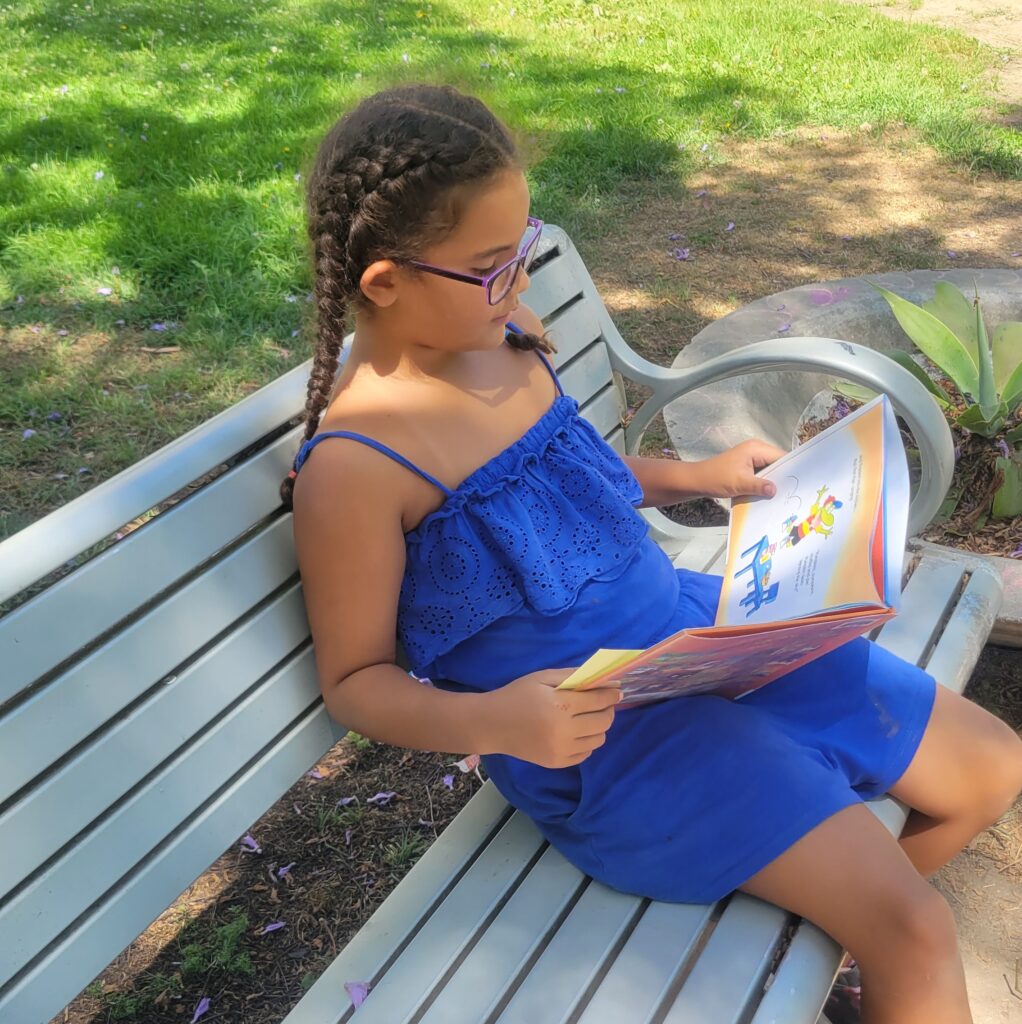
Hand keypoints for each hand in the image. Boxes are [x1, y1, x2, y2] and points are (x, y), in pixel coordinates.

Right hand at [480, 668, 621, 768]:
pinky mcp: (557, 763)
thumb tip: (601, 678)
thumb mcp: (542, 677)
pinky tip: (575, 732)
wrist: (492, 724)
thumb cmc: (517, 695)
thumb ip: (572, 676)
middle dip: (608, 710)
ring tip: (588, 718)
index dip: (611, 694)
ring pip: (598, 740)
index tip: (617, 690)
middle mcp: (564, 730)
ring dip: (598, 727)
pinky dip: (586, 742)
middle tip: (602, 704)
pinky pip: (585, 754)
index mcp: (560, 705)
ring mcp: (561, 749)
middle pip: (603, 721)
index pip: (599, 700)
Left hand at [697, 439, 786, 499]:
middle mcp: (756, 449)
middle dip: (784, 476)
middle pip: (778, 462)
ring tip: (785, 494)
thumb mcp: (740, 483)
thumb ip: (760, 486)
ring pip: (771, 469)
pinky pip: (763, 473)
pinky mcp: (748, 466)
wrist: (698, 480)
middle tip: (794, 491)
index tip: (801, 483)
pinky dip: (766, 482)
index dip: (791, 469)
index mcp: (756, 448)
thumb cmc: (717, 478)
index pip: (781, 456)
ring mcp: (752, 457)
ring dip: (775, 480)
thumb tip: (776, 490)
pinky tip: (771, 493)